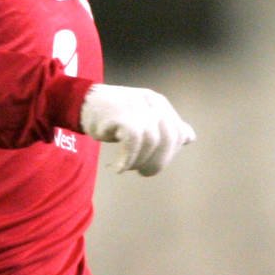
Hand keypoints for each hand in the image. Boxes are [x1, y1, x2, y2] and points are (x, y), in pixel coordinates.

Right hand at [78, 83, 194, 175]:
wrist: (84, 103)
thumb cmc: (114, 115)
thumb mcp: (143, 119)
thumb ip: (165, 127)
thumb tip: (189, 137)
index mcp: (160, 104)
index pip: (177, 134)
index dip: (169, 154)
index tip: (153, 163)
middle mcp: (152, 103)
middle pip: (169, 138)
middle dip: (159, 160)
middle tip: (144, 172)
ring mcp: (137, 107)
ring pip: (152, 141)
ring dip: (141, 161)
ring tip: (129, 167)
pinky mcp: (121, 114)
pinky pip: (133, 141)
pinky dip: (128, 158)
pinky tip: (118, 168)